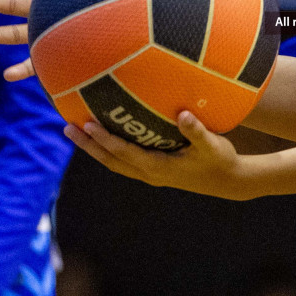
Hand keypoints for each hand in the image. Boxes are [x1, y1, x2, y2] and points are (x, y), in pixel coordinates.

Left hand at [67, 111, 259, 200]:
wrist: (228, 181)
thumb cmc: (220, 159)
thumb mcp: (212, 144)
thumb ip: (196, 130)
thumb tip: (183, 114)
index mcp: (158, 167)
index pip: (124, 152)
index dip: (104, 139)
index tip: (87, 124)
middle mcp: (149, 174)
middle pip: (110, 161)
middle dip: (88, 145)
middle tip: (67, 127)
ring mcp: (150, 175)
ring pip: (114, 163)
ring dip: (94, 149)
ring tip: (76, 131)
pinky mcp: (154, 172)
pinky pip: (124, 161)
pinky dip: (109, 150)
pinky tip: (104, 136)